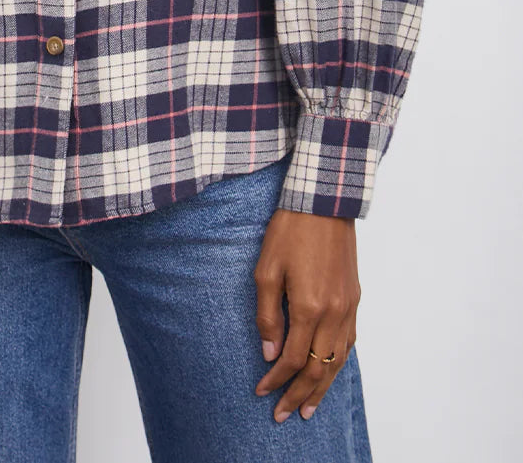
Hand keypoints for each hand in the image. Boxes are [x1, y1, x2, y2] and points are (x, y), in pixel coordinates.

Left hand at [253, 208, 359, 424]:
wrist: (323, 202)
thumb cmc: (289, 231)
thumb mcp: (266, 270)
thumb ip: (267, 314)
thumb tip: (270, 353)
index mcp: (309, 307)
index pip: (294, 359)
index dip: (277, 379)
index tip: (262, 391)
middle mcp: (334, 313)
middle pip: (319, 369)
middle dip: (300, 395)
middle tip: (284, 415)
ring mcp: (349, 307)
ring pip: (339, 361)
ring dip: (323, 387)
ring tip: (309, 407)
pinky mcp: (355, 298)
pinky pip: (349, 342)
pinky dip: (338, 364)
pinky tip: (329, 372)